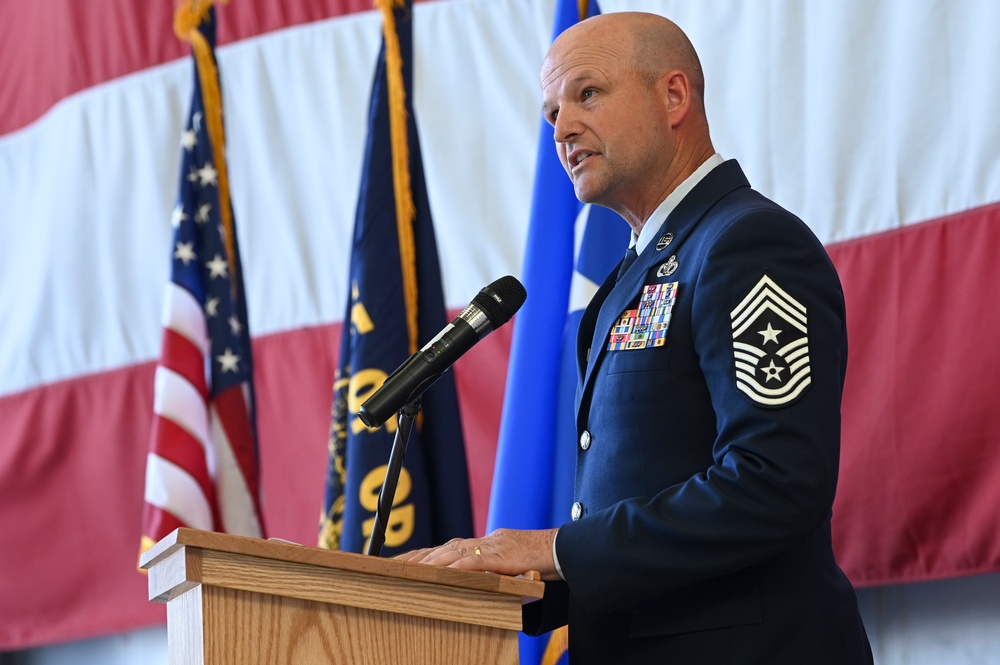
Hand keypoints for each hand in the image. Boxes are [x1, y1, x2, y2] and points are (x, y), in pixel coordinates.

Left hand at [395, 528, 560, 579]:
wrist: (564, 550)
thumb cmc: (541, 561)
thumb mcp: (512, 566)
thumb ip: (494, 571)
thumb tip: (476, 582)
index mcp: (486, 544)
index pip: (449, 548)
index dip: (426, 554)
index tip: (404, 560)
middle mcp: (486, 542)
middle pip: (446, 548)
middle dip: (420, 557)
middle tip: (395, 565)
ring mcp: (494, 546)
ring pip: (456, 552)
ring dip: (432, 561)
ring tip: (411, 569)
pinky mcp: (504, 555)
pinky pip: (477, 561)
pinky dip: (459, 567)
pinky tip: (444, 572)